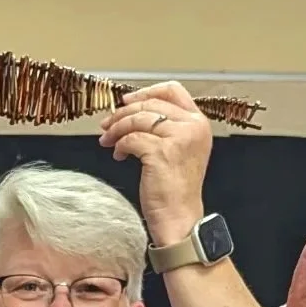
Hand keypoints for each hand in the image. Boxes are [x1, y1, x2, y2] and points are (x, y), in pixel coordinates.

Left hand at [100, 81, 213, 245]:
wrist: (180, 217)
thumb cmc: (176, 189)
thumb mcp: (180, 149)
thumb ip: (167, 127)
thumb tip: (133, 111)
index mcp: (199, 122)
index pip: (172, 90)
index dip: (145, 92)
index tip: (126, 101)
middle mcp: (192, 126)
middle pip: (150, 103)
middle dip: (123, 112)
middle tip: (106, 124)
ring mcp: (179, 138)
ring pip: (137, 119)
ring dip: (117, 128)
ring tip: (108, 141)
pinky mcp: (162, 152)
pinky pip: (131, 139)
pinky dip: (120, 145)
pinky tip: (119, 155)